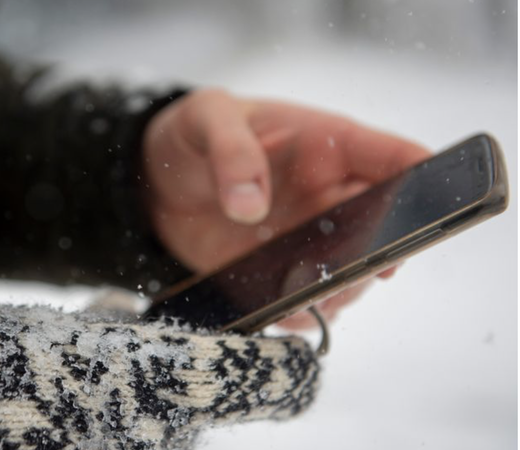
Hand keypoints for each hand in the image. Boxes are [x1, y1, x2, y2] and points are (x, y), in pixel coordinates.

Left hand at [142, 89, 429, 326]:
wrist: (156, 180)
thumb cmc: (193, 134)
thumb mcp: (205, 117)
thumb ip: (230, 149)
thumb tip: (249, 205)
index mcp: (329, 146)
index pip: (398, 160)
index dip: (422, 186)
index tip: (417, 214)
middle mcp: (330, 197)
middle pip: (385, 231)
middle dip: (378, 255)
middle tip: (350, 270)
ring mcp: (308, 240)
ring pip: (351, 275)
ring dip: (340, 291)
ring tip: (308, 295)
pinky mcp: (279, 273)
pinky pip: (305, 302)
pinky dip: (299, 314)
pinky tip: (280, 312)